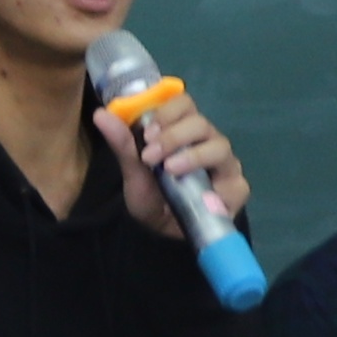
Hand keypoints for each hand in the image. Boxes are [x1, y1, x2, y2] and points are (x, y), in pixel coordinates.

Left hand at [95, 94, 247, 246]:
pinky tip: (200, 194)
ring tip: (170, 169)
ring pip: (219, 145)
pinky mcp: (236, 188)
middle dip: (174, 135)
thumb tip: (100, 114)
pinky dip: (216, 186)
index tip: (147, 132)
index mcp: (183, 130)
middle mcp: (207, 141)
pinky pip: (234, 181)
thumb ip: (122, 144)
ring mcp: (224, 163)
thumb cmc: (152, 197)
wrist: (164, 232)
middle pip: (201, 122)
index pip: (184, 104)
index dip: (167, 112)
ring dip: (192, 155)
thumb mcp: (133, 172)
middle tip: (151, 155)